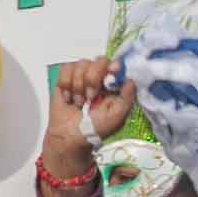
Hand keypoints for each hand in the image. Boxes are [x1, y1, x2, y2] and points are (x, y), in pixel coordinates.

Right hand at [41, 57, 132, 186]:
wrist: (70, 136)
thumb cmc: (95, 128)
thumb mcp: (116, 117)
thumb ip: (126, 98)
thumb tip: (131, 79)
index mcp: (114, 85)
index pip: (116, 64)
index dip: (114, 65)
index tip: (112, 71)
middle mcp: (100, 77)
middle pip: (98, 60)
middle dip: (92, 78)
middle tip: (90, 97)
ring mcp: (82, 75)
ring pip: (81, 64)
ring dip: (78, 85)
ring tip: (79, 102)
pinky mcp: (66, 77)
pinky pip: (66, 69)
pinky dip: (66, 84)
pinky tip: (69, 97)